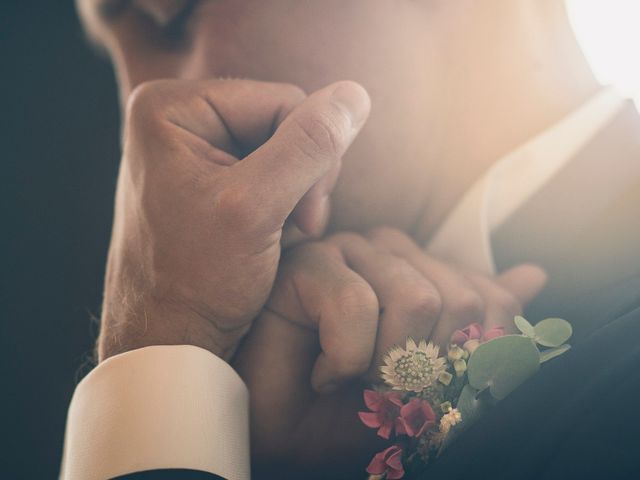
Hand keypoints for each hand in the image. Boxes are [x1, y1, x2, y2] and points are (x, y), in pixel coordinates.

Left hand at [98, 79, 370, 361]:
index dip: (310, 156)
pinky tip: (273, 236)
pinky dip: (285, 206)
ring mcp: (195, 149)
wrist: (169, 337)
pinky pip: (271, 174)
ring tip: (280, 236)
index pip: (283, 100)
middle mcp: (179, 120)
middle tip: (294, 227)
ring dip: (298, 195)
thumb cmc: (197, 279)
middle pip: (284, 122)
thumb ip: (309, 147)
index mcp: (172, 108)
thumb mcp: (257, 208)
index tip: (304, 217)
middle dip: (303, 178)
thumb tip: (355, 94)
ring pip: (285, 150)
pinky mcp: (210, 178)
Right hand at [233, 228, 545, 476]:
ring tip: (352, 381)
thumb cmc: (352, 411)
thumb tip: (536, 275)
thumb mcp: (434, 383)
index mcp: (423, 271)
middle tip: (383, 392)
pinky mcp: (307, 262)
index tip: (425, 394)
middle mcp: (390, 253)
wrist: (285, 436)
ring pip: (415, 299)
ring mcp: (349, 251)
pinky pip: (355, 304)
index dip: (464, 363)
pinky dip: (344, 359)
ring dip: (387, 368)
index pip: (488, 298)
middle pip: (458, 298)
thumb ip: (484, 328)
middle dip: (425, 369)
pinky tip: (321, 371)